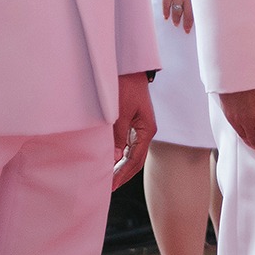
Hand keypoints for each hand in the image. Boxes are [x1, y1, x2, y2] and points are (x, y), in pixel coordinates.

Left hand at [112, 73, 155, 189]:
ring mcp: (139, 127)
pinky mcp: (132, 123)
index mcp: (146, 130)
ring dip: (120, 166)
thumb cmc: (126, 86)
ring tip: (108, 179)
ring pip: (131, 154)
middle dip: (122, 175)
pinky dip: (119, 155)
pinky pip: (127, 145)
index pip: (135, 160)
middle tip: (108, 188)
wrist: (129, 67)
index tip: (111, 185)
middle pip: (135, 160)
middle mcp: (145, 131)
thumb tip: (113, 160)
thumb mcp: (120, 112)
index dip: (123, 174)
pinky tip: (110, 162)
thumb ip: (117, 136)